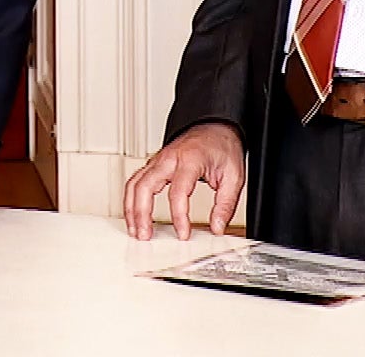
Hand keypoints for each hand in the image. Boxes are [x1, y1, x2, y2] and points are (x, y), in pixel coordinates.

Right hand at [122, 121, 245, 240]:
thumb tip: (217, 227)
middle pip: (145, 186)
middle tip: (146, 236)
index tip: (183, 234)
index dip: (179, 216)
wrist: (214, 128)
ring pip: (134, 184)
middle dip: (142, 214)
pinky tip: (133, 216)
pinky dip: (130, 200)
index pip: (178, 191)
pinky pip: (135, 182)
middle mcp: (169, 159)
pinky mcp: (153, 165)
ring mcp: (157, 160)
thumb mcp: (234, 176)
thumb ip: (225, 204)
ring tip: (136, 231)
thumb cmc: (221, 148)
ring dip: (131, 209)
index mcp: (190, 159)